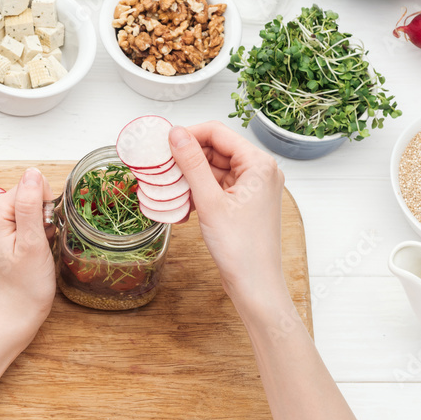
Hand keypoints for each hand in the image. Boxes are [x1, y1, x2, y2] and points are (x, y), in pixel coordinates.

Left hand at [0, 168, 55, 345]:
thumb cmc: (26, 285)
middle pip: (29, 194)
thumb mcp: (32, 243)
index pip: (30, 187)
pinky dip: (36, 231)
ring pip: (31, 206)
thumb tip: (33, 173)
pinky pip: (26, 217)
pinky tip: (33, 249)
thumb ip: (31, 206)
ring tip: (35, 249)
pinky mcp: (1, 230)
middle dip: (43, 216)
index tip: (42, 234)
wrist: (16, 313)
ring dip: (41, 225)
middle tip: (39, 244)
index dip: (45, 209)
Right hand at [168, 122, 286, 306]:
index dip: (188, 134)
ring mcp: (252, 187)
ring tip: (168, 187)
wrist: (255, 286)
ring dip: (190, 175)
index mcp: (258, 164)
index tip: (163, 143)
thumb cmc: (240, 248)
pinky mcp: (244, 202)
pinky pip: (217, 186)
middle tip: (161, 167)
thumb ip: (191, 163)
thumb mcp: (209, 201)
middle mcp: (260, 171)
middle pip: (216, 149)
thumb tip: (176, 134)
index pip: (218, 133)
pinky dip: (199, 190)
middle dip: (187, 157)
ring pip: (214, 168)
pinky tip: (182, 202)